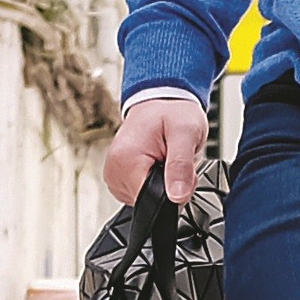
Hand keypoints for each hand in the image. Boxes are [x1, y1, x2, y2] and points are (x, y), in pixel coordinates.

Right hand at [103, 92, 210, 209]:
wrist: (161, 99)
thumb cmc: (172, 110)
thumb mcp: (186, 134)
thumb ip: (181, 167)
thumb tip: (177, 197)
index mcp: (125, 160)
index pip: (151, 200)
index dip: (173, 192)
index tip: (179, 170)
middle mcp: (114, 170)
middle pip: (148, 201)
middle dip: (169, 186)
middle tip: (174, 158)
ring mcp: (114, 174)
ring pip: (145, 199)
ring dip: (161, 183)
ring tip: (165, 157)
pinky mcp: (119, 177)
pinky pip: (140, 191)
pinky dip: (153, 181)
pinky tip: (156, 162)